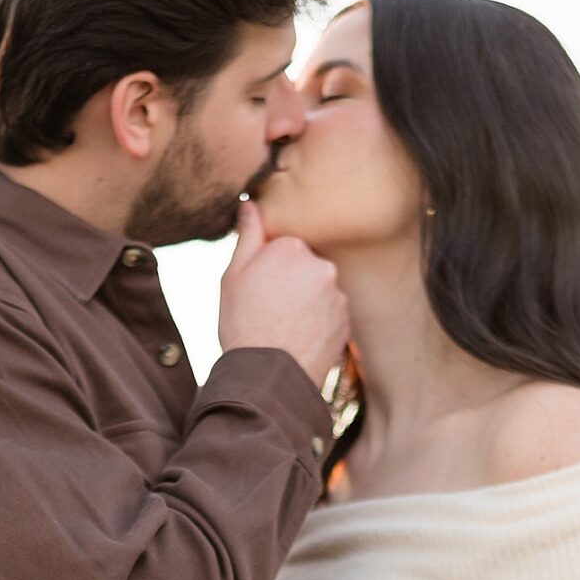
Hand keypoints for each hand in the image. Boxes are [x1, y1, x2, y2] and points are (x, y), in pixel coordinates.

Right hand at [219, 198, 348, 386]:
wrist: (268, 376)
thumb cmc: (242, 324)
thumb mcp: (233, 276)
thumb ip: (247, 236)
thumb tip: (250, 202)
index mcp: (291, 247)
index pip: (283, 247)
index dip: (268, 267)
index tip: (258, 288)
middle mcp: (321, 265)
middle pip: (304, 266)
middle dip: (290, 282)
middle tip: (269, 310)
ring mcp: (337, 294)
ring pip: (319, 290)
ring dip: (306, 303)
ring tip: (284, 328)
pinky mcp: (346, 320)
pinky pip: (330, 314)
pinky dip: (318, 322)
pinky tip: (299, 338)